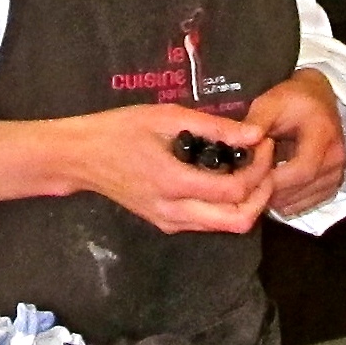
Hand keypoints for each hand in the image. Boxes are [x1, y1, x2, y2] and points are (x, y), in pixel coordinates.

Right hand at [61, 102, 275, 235]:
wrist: (80, 157)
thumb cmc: (119, 130)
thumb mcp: (167, 117)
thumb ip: (214, 127)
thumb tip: (255, 133)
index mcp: (174, 183)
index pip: (236, 190)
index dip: (259, 168)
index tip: (263, 143)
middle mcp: (175, 212)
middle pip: (238, 221)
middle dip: (262, 195)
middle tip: (265, 164)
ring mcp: (170, 222)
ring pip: (225, 226)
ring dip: (247, 201)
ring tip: (249, 167)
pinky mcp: (166, 224)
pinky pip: (208, 222)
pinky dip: (227, 205)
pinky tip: (225, 176)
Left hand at [247, 69, 345, 217]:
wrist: (318, 99)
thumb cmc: (292, 100)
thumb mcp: (270, 102)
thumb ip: (255, 122)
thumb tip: (242, 141)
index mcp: (324, 134)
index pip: (302, 169)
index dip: (274, 179)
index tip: (248, 178)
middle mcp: (336, 158)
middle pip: (302, 188)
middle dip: (270, 191)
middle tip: (245, 186)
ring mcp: (337, 174)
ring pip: (303, 201)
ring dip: (277, 199)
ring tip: (256, 186)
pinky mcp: (333, 185)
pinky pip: (308, 204)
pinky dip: (288, 202)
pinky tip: (272, 190)